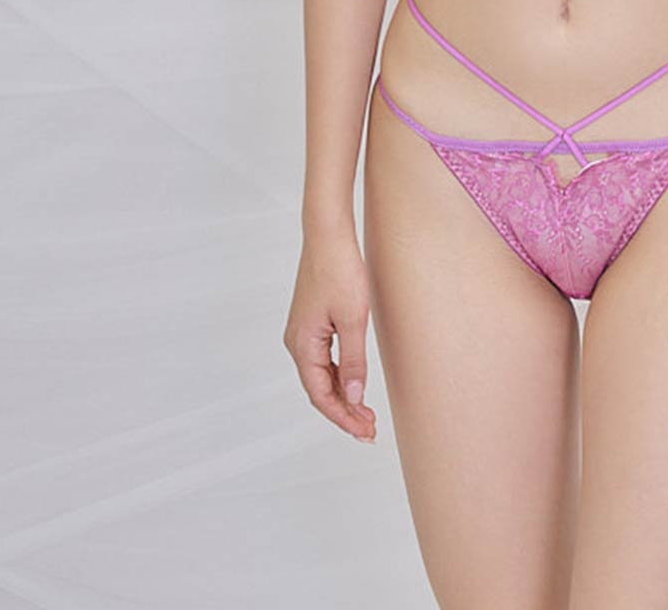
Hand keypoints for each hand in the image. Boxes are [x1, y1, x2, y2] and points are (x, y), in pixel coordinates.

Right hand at [283, 230, 376, 443]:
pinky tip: (355, 382)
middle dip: (345, 411)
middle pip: (320, 389)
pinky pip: (324, 359)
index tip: (365, 432)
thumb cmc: (340, 271)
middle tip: (370, 430)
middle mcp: (297, 342)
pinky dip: (340, 375)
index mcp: (303, 345)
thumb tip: (354, 396)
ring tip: (367, 413)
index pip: (321, 395)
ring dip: (343, 395)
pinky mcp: (312, 322)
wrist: (328, 234)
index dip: (343, 417)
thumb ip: (354, 360)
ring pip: (322, 375)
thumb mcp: (354, 318)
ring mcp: (303, 332)